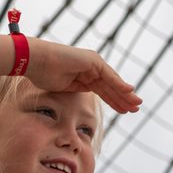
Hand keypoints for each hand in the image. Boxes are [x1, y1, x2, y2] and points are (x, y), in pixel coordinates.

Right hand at [0, 32, 141, 113]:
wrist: (36, 61)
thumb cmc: (43, 74)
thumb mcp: (66, 87)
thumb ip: (78, 90)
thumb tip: (82, 97)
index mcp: (85, 76)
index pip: (104, 91)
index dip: (115, 101)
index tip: (124, 111)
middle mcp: (92, 69)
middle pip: (111, 87)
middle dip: (123, 99)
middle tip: (135, 109)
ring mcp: (93, 64)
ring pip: (113, 83)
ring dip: (125, 94)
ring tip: (136, 105)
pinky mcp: (94, 61)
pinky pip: (109, 76)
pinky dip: (120, 85)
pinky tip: (130, 92)